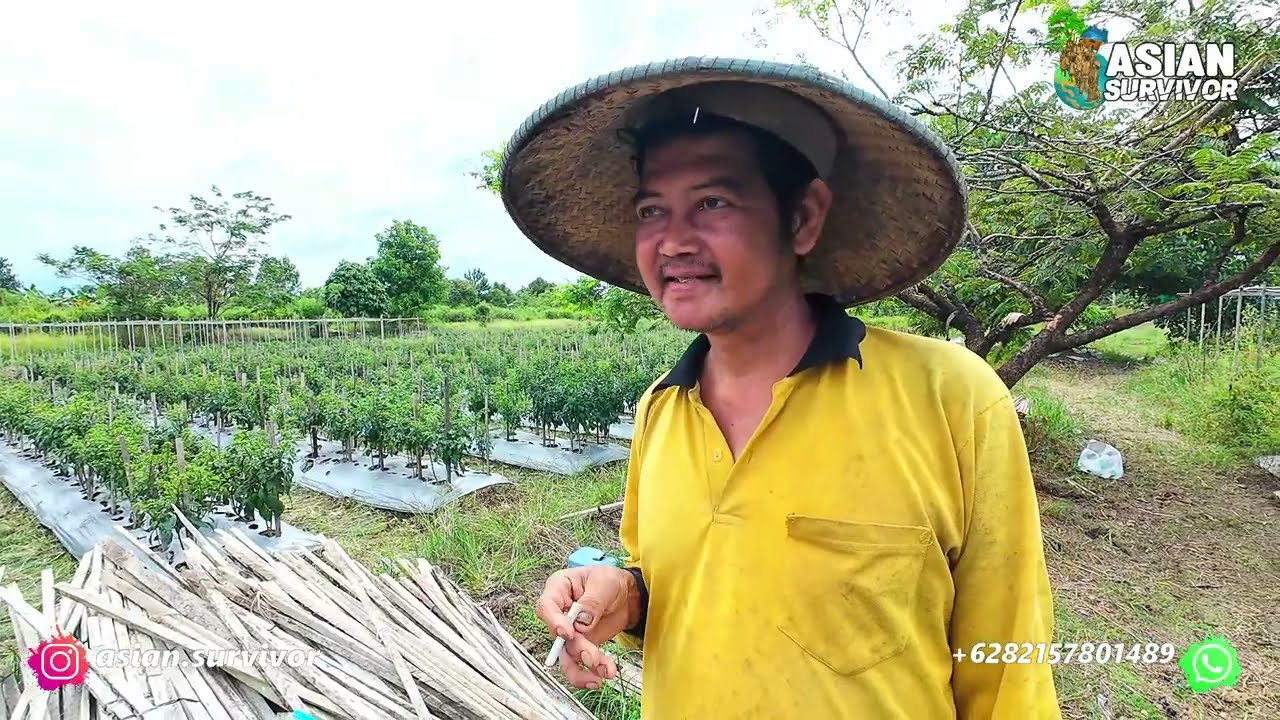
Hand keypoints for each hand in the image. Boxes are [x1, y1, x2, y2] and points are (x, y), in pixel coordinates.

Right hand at [535, 565, 638, 689]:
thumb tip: (581, 622)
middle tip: (593, 656)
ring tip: (604, 670)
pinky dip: (592, 671)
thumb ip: (592, 602)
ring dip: (584, 666)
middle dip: (577, 649)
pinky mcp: (581, 645)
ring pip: (567, 655)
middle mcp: (560, 613)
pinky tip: (606, 672)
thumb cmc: (610, 581)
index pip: (546, 607)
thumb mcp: (604, 583)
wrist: (627, 596)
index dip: (554, 622)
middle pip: (558, 636)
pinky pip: (580, 662)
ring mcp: (569, 631)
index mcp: (559, 589)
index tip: (569, 633)